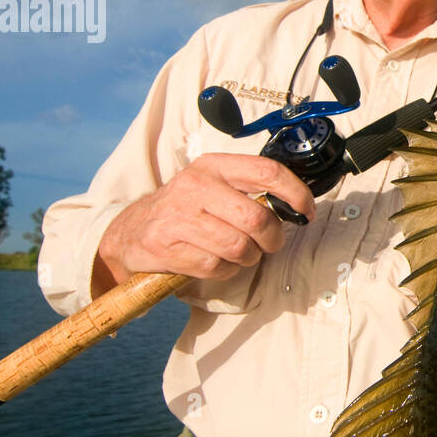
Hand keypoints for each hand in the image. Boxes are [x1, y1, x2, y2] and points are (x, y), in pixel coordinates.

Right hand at [92, 154, 315, 293]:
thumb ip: (250, 190)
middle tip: (269, 244)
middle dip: (272, 239)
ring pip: (239, 247)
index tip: (306, 211)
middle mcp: (196, 185)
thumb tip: (296, 205)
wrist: (131, 232)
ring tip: (238, 253)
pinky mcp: (167, 245)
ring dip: (247, 258)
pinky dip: (224, 270)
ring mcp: (179, 215)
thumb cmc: (185, 210)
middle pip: (257, 219)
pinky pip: (216, 266)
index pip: (267, 172)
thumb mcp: (213, 186)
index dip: (295, 193)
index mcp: (214, 166)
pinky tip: (214, 261)